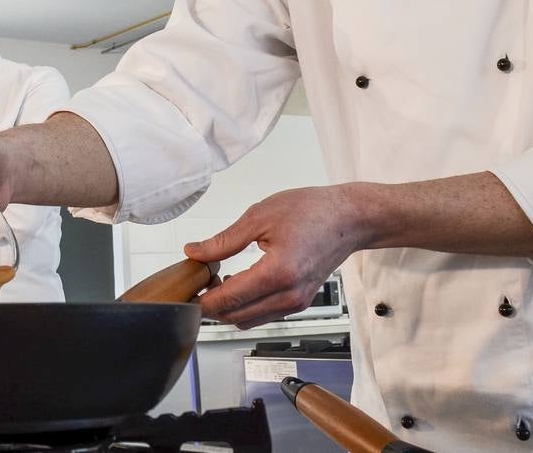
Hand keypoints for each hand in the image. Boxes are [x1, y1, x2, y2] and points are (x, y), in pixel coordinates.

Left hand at [185, 185, 361, 328]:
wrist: (348, 219)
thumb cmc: (310, 211)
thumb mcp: (259, 216)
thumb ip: (223, 241)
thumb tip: (194, 252)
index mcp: (277, 273)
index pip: (227, 300)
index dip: (200, 300)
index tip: (183, 291)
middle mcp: (288, 296)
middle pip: (235, 318)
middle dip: (210, 307)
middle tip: (195, 283)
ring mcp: (296, 303)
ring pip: (248, 321)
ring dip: (227, 309)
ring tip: (214, 281)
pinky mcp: (299, 303)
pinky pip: (263, 315)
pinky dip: (245, 307)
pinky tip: (236, 283)